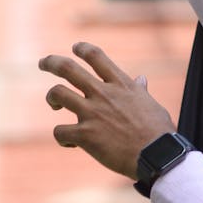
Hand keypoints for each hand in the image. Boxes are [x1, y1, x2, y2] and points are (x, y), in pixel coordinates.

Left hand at [38, 42, 175, 179]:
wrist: (156, 155)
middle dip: (51, 63)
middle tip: (43, 62)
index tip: (75, 47)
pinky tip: (71, 143)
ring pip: (57, 93)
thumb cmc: (158, 131)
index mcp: (121, 83)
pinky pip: (60, 131)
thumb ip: (140, 91)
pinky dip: (63, 137)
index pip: (96, 56)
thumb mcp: (150, 104)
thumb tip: (141, 79)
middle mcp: (103, 93)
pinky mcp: (85, 135)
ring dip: (52, 97)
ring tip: (54, 104)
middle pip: (68, 68)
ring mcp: (92, 113)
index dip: (82, 48)